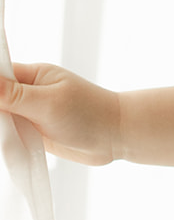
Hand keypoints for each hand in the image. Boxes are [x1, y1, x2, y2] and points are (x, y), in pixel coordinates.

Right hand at [0, 63, 120, 165]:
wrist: (116, 137)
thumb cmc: (90, 114)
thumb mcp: (47, 103)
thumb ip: (12, 95)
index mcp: (32, 75)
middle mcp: (28, 92)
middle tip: (2, 122)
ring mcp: (31, 112)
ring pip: (1, 117)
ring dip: (0, 127)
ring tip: (6, 134)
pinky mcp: (34, 131)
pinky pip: (9, 134)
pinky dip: (4, 139)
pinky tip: (5, 144)